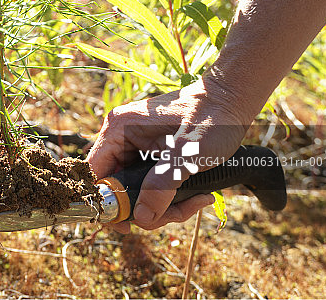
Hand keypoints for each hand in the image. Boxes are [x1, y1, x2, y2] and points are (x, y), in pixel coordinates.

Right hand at [87, 76, 250, 232]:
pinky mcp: (150, 154)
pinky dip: (171, 197)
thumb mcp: (185, 156)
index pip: (95, 172)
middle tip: (175, 214)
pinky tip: (198, 195)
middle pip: (117, 187)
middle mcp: (122, 138)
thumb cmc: (210, 121)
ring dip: (164, 206)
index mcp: (119, 130)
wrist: (230, 102)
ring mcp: (135, 146)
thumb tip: (141, 219)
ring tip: (197, 201)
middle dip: (146, 208)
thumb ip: (160, 187)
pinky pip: (151, 185)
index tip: (129, 224)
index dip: (105, 202)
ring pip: (137, 190)